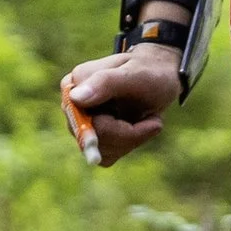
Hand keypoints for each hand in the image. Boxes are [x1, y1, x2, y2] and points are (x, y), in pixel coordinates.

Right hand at [60, 45, 183, 164]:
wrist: (157, 78)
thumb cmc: (147, 72)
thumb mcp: (135, 75)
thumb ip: (104, 82)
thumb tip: (74, 98)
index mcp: (72, 86)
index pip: (88, 124)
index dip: (123, 130)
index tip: (155, 123)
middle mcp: (72, 107)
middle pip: (96, 142)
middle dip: (129, 135)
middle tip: (153, 120)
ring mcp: (80, 125)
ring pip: (101, 153)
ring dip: (132, 140)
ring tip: (147, 120)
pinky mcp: (92, 139)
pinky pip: (106, 157)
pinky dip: (129, 145)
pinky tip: (139, 128)